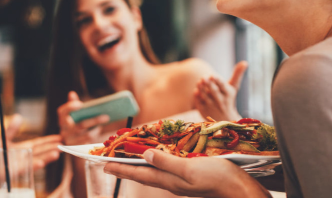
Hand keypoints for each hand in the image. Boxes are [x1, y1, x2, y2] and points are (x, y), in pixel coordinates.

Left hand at [0, 114, 61, 194]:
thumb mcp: (2, 140)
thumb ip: (11, 130)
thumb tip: (18, 116)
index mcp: (24, 149)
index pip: (39, 144)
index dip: (49, 141)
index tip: (59, 138)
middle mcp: (26, 157)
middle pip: (42, 152)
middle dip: (52, 148)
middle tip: (64, 144)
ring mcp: (23, 165)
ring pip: (38, 160)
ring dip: (47, 157)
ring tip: (57, 153)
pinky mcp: (16, 172)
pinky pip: (27, 169)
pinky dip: (34, 166)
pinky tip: (41, 163)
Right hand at [57, 91, 108, 144]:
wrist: (73, 143)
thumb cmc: (75, 123)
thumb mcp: (74, 114)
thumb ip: (72, 104)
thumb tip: (71, 93)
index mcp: (62, 119)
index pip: (62, 112)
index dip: (70, 107)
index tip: (80, 104)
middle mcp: (64, 131)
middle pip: (80, 125)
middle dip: (94, 120)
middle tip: (106, 116)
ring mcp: (70, 141)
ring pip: (86, 134)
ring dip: (97, 128)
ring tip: (105, 122)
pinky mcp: (76, 149)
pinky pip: (89, 142)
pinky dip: (95, 135)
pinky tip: (99, 129)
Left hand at [104, 149, 269, 197]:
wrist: (243, 190)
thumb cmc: (219, 179)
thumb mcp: (191, 169)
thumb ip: (167, 163)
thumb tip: (144, 155)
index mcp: (169, 181)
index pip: (139, 174)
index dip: (120, 169)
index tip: (102, 165)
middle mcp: (172, 181)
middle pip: (142, 173)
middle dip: (124, 167)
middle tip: (107, 162)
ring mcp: (181, 179)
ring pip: (153, 170)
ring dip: (137, 164)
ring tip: (125, 159)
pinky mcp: (190, 174)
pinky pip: (165, 167)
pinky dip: (154, 161)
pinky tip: (155, 157)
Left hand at [193, 61, 247, 121]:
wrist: (225, 119)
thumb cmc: (228, 97)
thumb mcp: (233, 87)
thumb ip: (237, 74)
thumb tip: (245, 62)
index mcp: (228, 93)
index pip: (223, 86)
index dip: (218, 81)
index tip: (213, 75)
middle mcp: (221, 101)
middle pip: (214, 91)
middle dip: (208, 84)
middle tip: (203, 77)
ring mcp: (212, 107)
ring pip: (205, 96)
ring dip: (201, 89)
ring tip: (199, 82)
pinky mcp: (204, 111)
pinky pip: (199, 102)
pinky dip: (197, 96)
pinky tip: (196, 91)